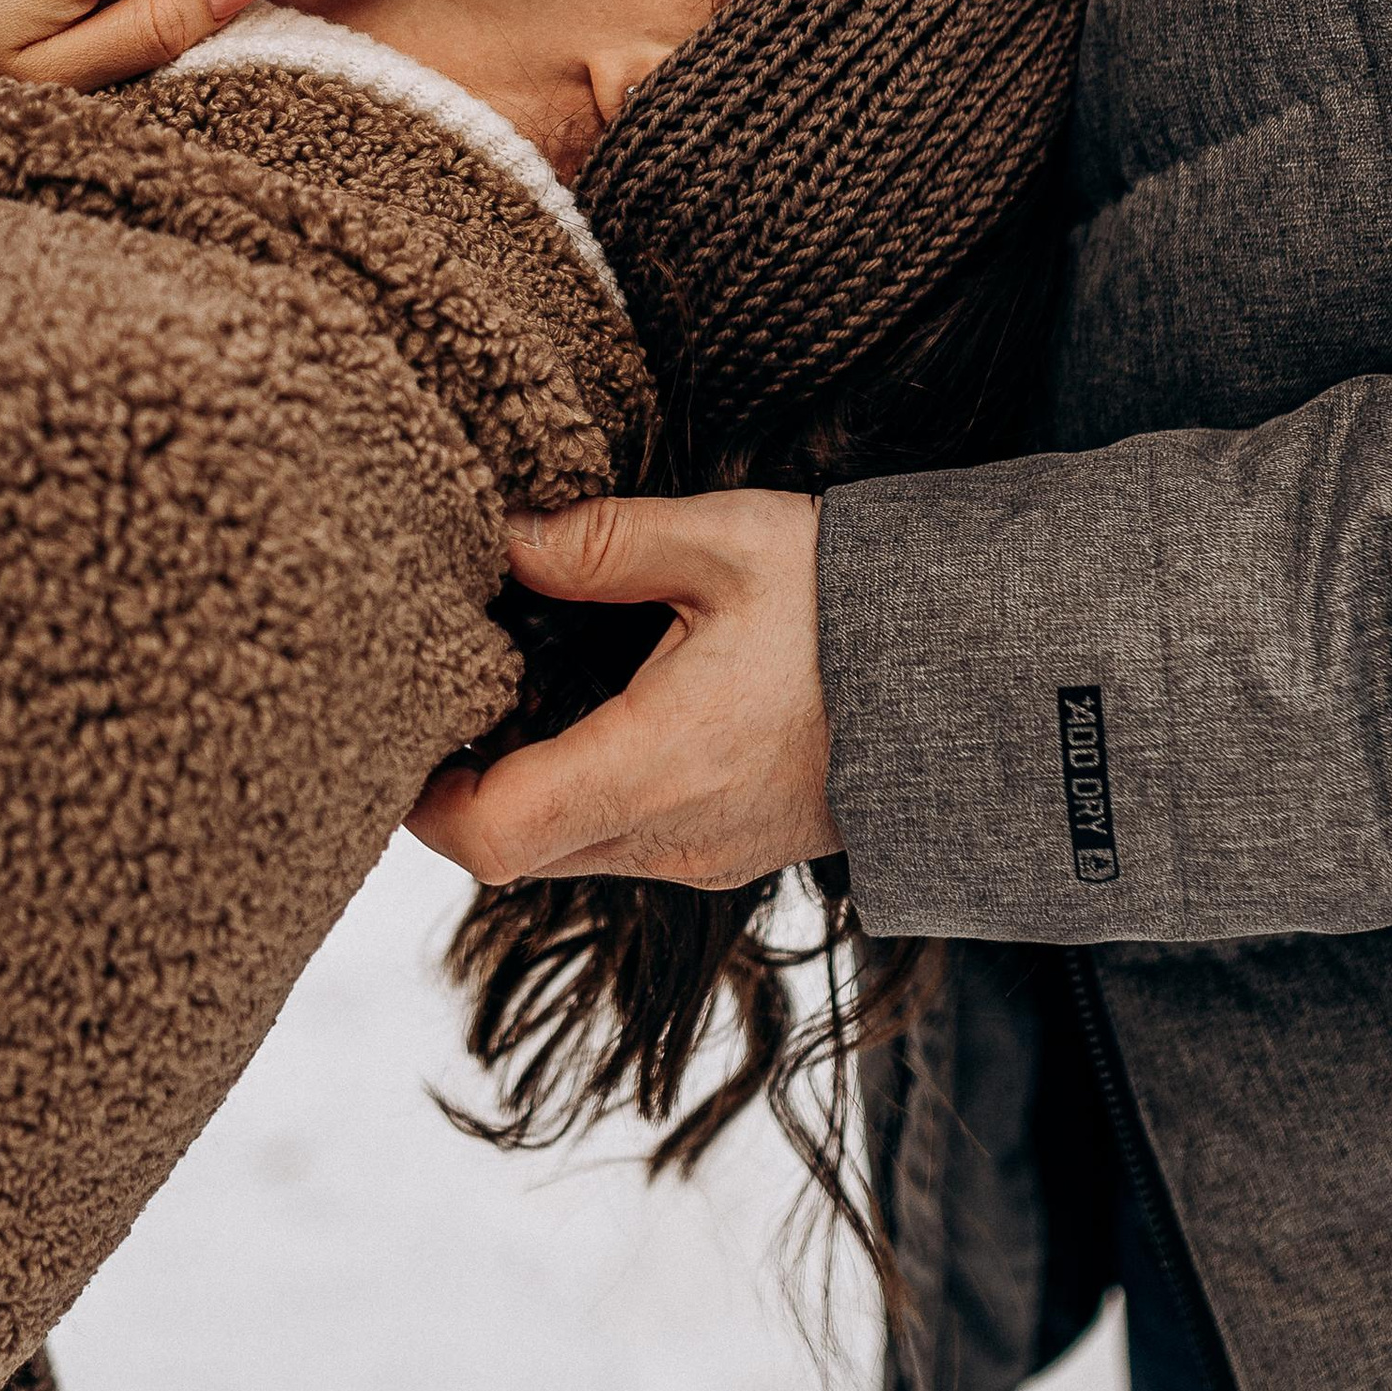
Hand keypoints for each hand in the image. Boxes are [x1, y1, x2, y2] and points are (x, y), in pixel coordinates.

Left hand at [408, 489, 832, 890]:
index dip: (424, 799)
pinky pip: (628, 842)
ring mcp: (706, 855)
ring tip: (523, 690)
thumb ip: (604, 542)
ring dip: (531, 790)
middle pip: (517, 851)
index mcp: (655, 766)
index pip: (490, 833)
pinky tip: (600, 711)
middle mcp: (671, 835)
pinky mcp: (734, 849)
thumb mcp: (728, 545)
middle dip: (469, 788)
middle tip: (452, 694)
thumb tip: (506, 536)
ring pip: (570, 851)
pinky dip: (589, 794)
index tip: (405, 732)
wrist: (986, 682)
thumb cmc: (858, 608)